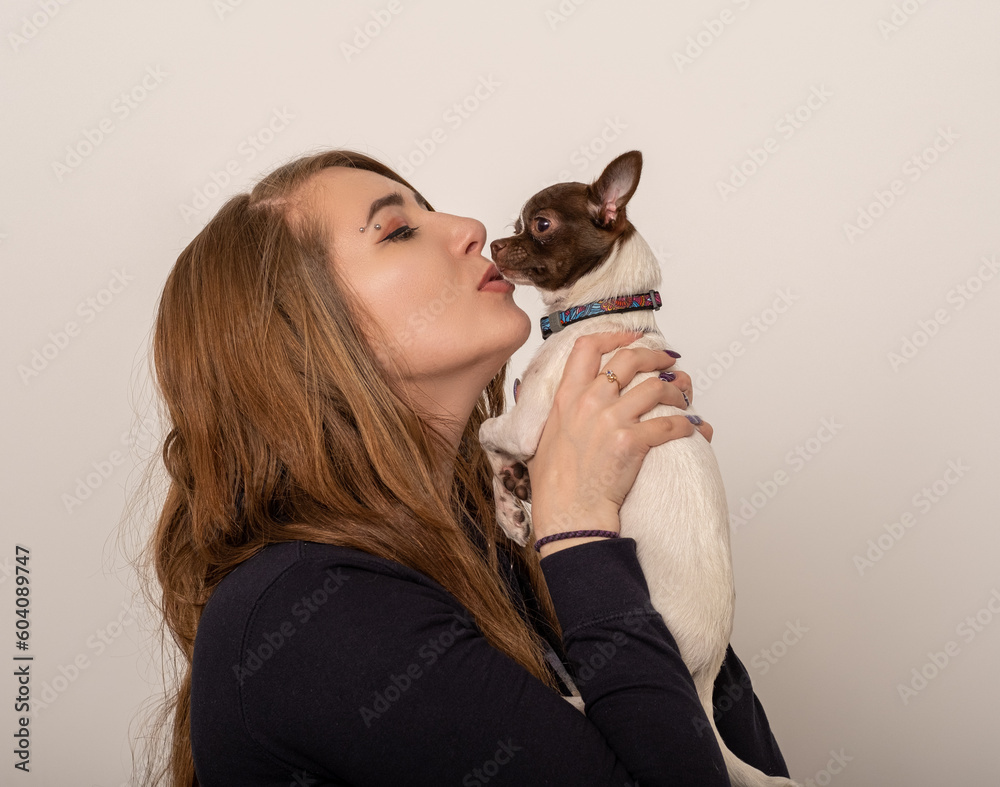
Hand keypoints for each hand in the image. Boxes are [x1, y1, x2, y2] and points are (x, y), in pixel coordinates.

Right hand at [525, 330, 709, 555]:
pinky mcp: (632, 443)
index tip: (630, 336)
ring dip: (676, 392)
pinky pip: (670, 425)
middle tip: (668, 361)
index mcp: (566, 397)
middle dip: (655, 356)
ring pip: (656, 388)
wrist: (568, 513)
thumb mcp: (546, 437)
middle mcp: (590, 402)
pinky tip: (692, 429)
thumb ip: (560, 414)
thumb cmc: (555, 484)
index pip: (588, 347)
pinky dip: (687, 425)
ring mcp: (612, 421)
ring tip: (683, 399)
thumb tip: (570, 404)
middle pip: (629, 359)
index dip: (613, 335)